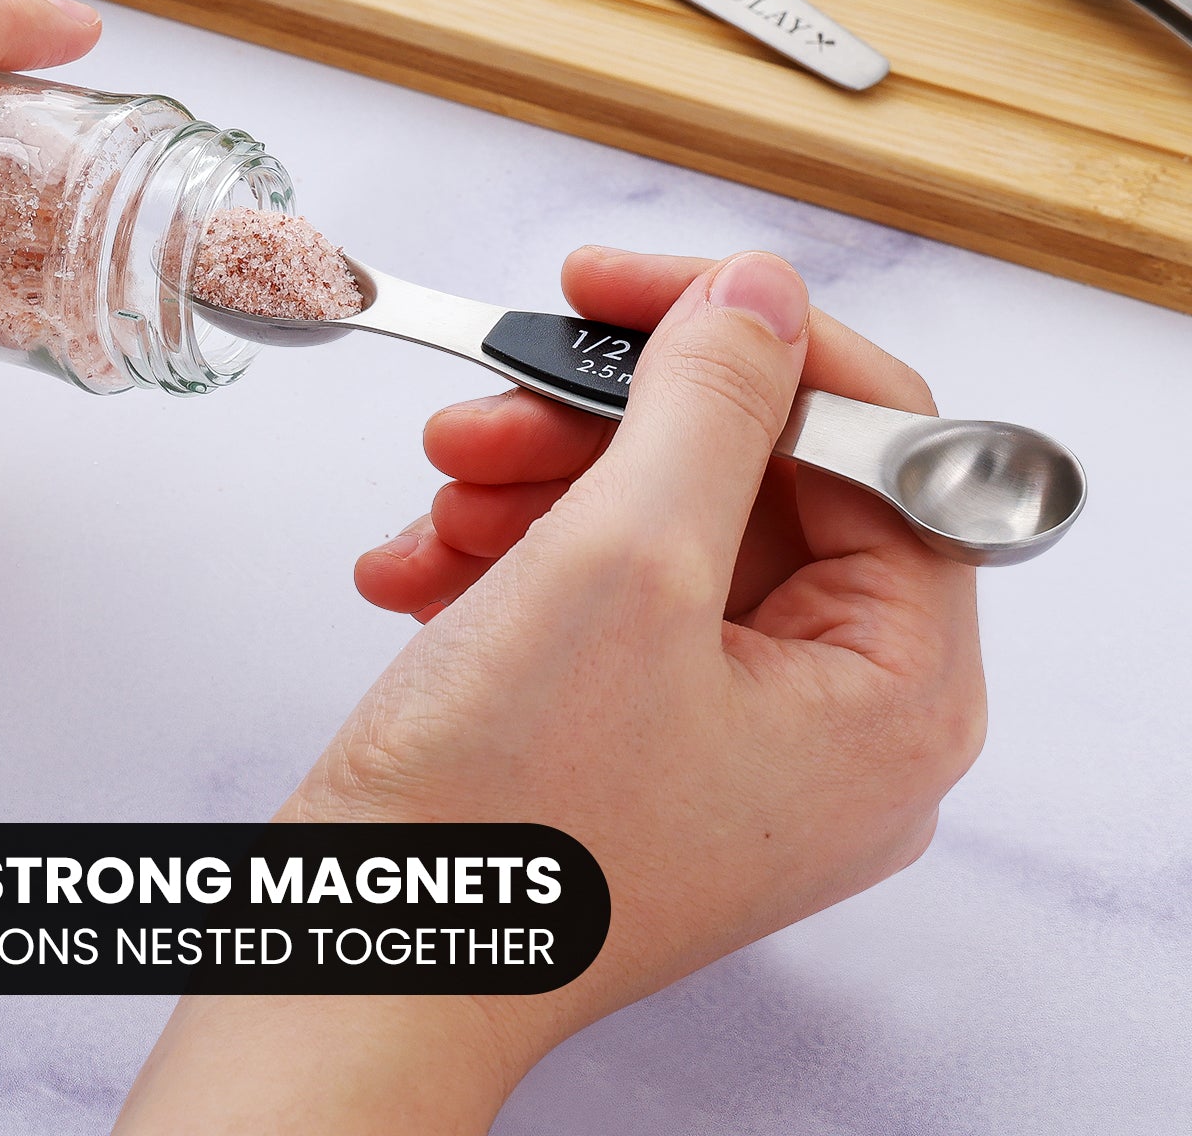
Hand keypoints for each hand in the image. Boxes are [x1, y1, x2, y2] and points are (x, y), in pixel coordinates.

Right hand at [120, 248, 984, 1133]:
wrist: (360, 967)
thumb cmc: (510, 819)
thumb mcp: (622, 562)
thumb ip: (710, 400)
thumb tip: (762, 291)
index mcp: (894, 695)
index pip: (879, 452)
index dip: (751, 347)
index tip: (622, 288)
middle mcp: (834, 719)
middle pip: (751, 482)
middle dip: (600, 428)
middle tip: (496, 401)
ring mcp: (731, 733)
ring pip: (657, 527)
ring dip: (534, 485)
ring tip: (436, 492)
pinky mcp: (636, 736)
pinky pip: (598, 594)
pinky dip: (505, 556)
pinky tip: (416, 564)